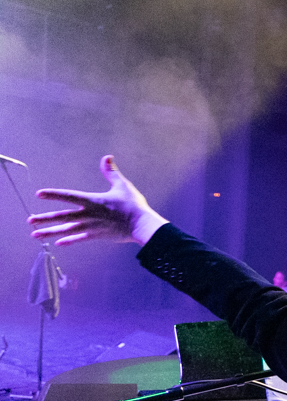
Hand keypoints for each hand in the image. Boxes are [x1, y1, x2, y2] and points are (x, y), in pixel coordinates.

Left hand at [28, 156, 168, 245]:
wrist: (142, 225)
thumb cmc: (133, 205)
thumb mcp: (123, 186)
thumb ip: (111, 172)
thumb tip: (107, 157)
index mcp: (92, 200)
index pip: (68, 196)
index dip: (53, 194)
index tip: (39, 194)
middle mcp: (88, 214)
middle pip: (62, 217)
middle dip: (44, 219)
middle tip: (30, 220)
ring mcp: (91, 227)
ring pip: (66, 230)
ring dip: (50, 232)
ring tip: (35, 235)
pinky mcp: (97, 235)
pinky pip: (79, 239)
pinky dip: (69, 240)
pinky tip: (59, 243)